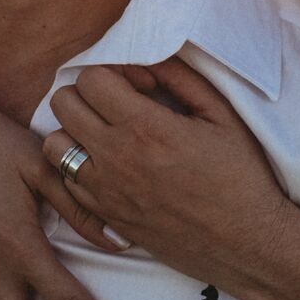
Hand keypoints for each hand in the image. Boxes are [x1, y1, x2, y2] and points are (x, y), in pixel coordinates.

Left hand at [41, 59, 295, 291]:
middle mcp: (117, 158)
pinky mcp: (104, 216)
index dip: (115, 73)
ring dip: (74, 131)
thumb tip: (149, 57)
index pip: (91, 78)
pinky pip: (64, 183)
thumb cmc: (241, 176)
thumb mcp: (222, 115)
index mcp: (147, 128)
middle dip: (88, 94)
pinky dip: (77, 167)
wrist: (246, 243)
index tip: (141, 88)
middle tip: (119, 105)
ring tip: (106, 135)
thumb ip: (181, 77)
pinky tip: (108, 166)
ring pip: (54, 144)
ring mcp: (105, 191)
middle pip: (63, 104)